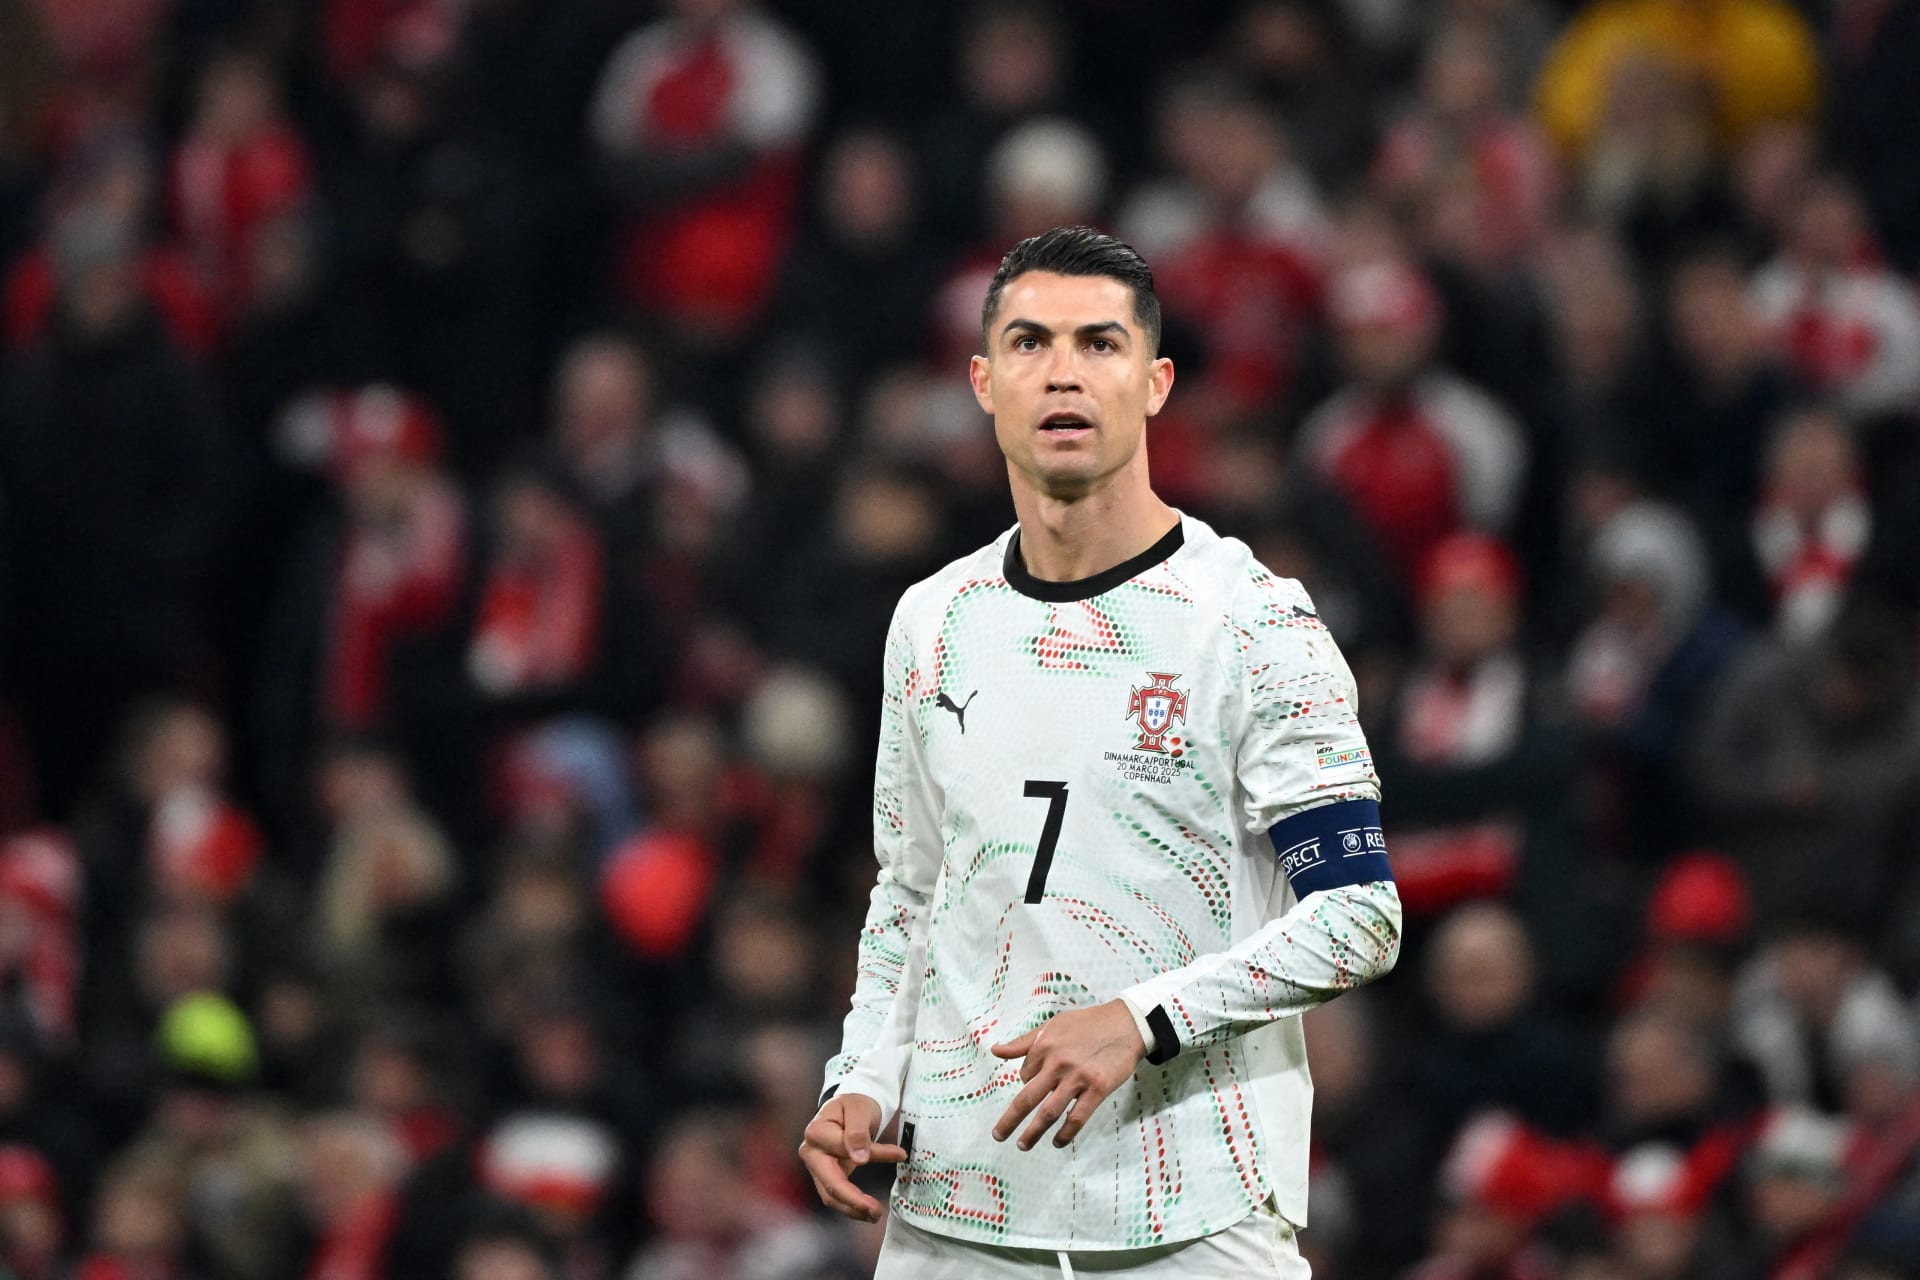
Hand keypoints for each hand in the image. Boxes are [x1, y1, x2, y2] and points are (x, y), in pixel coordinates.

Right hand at [798, 1093, 906, 1222]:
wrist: (850, 1108)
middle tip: (876, 1211)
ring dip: (854, 1208)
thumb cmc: (855, 1105)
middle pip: (829, 1184)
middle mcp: (812, 1153)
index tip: (900, 1154)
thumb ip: (857, 1131)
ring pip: (832, 1196)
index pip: (840, 1149)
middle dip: (852, 1201)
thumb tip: (859, 1158)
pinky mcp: (828, 1177)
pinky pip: (839, 1195)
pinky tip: (871, 1209)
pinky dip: (854, 1203)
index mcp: (816, 1133)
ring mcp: (818, 1167)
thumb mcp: (859, 1109)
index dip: (868, 1155)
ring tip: (876, 1214)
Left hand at [990, 999, 1146, 1150]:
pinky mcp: (1097, 1088)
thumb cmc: (1089, 1023)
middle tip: (998, 1136)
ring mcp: (1077, 1077)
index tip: (1036, 1086)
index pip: (1025, 1075)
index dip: (1027, 1083)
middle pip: (1027, 1098)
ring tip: (1023, 1145)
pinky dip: (1066, 1133)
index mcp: (1044, 1047)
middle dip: (1010, 1121)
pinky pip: (1077, 1117)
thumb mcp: (1053, 1025)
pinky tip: (1057, 1142)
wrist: (1127, 1023)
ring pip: (1049, 1112)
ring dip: (1034, 1132)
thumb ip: (1024, 1042)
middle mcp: (1057, 1063)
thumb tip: (995, 1051)